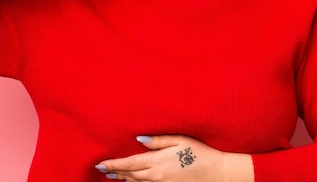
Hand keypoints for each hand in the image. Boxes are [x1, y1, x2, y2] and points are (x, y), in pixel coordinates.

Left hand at [95, 135, 252, 181]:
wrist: (215, 172)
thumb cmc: (199, 152)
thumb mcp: (179, 140)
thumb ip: (157, 140)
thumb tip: (139, 139)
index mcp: (157, 161)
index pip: (129, 163)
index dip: (114, 164)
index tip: (101, 163)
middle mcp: (156, 175)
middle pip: (130, 174)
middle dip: (114, 172)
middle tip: (101, 169)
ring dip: (122, 179)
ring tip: (111, 176)